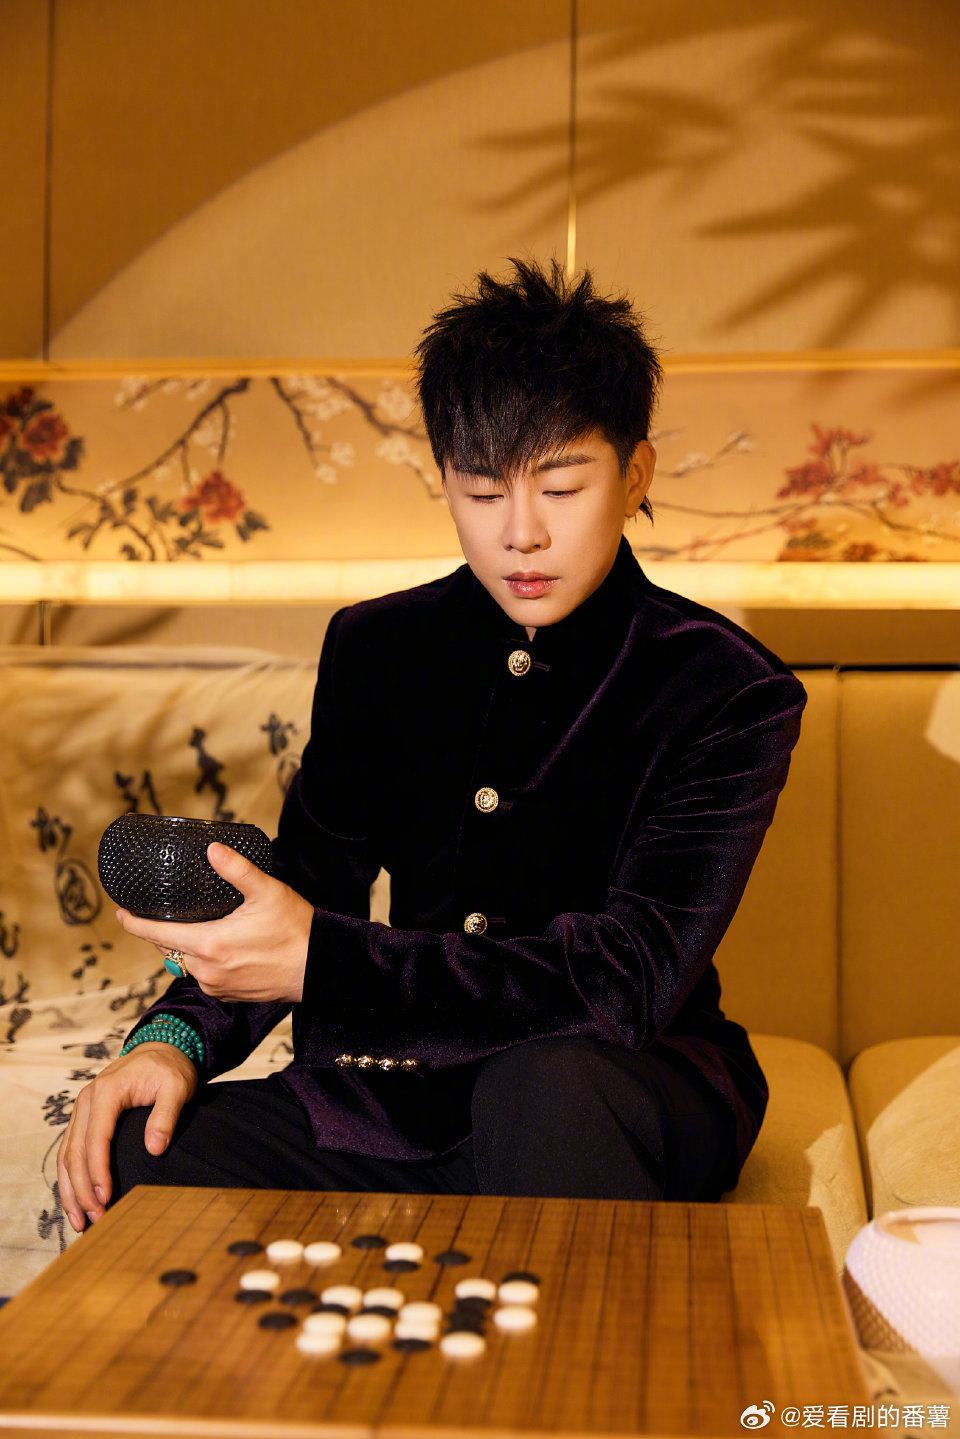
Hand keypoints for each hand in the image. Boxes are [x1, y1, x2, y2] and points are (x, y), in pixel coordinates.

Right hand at [57, 1043, 197, 1231]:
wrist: (159, 1050)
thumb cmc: (169, 1069)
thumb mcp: (176, 1086)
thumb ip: (165, 1115)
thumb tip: (154, 1149)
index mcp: (107, 1091)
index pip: (96, 1137)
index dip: (98, 1170)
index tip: (105, 1197)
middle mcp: (87, 1100)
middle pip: (76, 1151)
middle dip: (83, 1189)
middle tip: (96, 1218)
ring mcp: (82, 1110)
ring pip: (67, 1155)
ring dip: (71, 1190)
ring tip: (81, 1221)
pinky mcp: (84, 1119)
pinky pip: (69, 1151)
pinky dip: (69, 1179)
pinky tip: (75, 1202)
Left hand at [116, 842, 313, 1003]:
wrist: (320, 969)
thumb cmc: (295, 930)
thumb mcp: (267, 891)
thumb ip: (237, 869)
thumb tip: (211, 848)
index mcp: (209, 945)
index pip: (158, 935)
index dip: (135, 924)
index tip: (120, 914)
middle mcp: (207, 970)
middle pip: (168, 950)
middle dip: (158, 934)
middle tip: (153, 916)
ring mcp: (217, 986)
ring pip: (186, 964)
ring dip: (182, 948)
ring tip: (186, 928)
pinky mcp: (229, 995)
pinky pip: (204, 976)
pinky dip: (202, 962)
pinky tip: (213, 949)